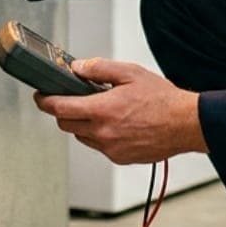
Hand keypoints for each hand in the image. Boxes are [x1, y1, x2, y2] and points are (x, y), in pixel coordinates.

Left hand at [33, 58, 205, 164]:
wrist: (185, 124)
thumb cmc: (163, 99)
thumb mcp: (130, 73)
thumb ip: (99, 69)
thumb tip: (77, 68)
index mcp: (102, 110)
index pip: (60, 108)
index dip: (45, 101)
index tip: (40, 96)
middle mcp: (103, 132)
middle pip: (66, 124)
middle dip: (63, 111)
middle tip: (71, 99)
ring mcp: (111, 148)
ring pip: (82, 136)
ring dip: (82, 123)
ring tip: (100, 110)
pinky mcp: (120, 158)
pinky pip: (99, 146)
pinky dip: (99, 135)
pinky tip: (115, 123)